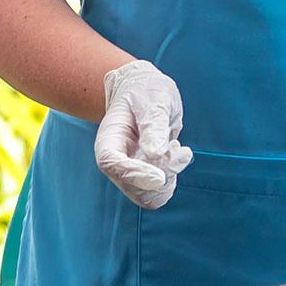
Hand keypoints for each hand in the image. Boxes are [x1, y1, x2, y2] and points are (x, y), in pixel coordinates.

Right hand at [95, 60, 191, 209]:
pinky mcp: (145, 175)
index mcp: (108, 139)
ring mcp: (130, 171)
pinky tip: (175, 153)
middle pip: (133, 187)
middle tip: (177, 147)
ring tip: (177, 147)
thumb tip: (156, 154)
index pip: (112, 165)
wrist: (145, 90)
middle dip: (162, 173)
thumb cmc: (145, 90)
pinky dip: (173, 177)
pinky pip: (159, 192)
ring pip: (149, 195)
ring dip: (170, 176)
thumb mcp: (153, 99)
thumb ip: (153, 125)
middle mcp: (116, 161)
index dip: (135, 174)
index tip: (161, 177)